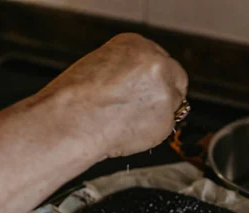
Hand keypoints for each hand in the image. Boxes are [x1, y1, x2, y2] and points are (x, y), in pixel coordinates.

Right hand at [35, 33, 187, 157]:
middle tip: (143, 108)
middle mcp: (157, 64)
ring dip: (157, 114)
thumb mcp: (102, 66)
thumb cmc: (76, 97)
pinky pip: (165, 127)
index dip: (153, 79)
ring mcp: (165, 92)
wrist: (73, 120)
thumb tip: (139, 85)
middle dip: (164, 93)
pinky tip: (128, 131)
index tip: (146, 89)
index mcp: (138, 45)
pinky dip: (152, 132)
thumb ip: (128, 71)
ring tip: (126, 121)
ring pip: (173, 105)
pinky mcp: (167, 120)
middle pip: (176, 79)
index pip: (161, 60)